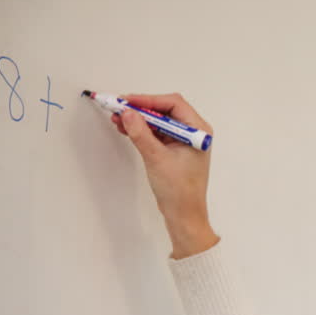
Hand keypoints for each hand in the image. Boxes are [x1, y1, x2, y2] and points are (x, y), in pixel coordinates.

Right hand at [113, 92, 213, 232]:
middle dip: (141, 108)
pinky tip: (126, 128)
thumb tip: (127, 112)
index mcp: (198, 131)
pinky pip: (157, 133)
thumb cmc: (178, 189)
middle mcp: (194, 133)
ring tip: (117, 119)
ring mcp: (184, 141)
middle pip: (165, 110)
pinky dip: (142, 130)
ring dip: (139, 119)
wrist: (183, 214)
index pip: (173, 104)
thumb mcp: (156, 158)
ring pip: (159, 121)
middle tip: (119, 108)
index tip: (127, 101)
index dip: (148, 100)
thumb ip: (141, 133)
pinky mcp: (175, 150)